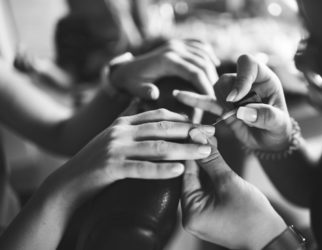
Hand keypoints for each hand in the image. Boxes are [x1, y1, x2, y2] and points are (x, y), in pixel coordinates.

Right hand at [43, 108, 214, 209]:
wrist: (68, 181)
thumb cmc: (95, 160)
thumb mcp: (112, 135)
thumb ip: (128, 120)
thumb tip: (142, 103)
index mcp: (123, 122)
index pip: (159, 115)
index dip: (183, 118)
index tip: (203, 123)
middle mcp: (120, 131)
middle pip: (163, 128)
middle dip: (190, 131)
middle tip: (213, 134)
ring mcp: (115, 149)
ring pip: (157, 147)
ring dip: (184, 150)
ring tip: (205, 152)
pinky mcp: (110, 168)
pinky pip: (141, 168)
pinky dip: (162, 170)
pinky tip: (179, 171)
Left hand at [111, 39, 219, 99]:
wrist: (126, 69)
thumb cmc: (131, 82)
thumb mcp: (134, 88)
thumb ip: (144, 92)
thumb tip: (154, 94)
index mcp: (167, 60)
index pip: (194, 73)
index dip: (206, 87)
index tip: (212, 100)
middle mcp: (174, 48)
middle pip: (203, 63)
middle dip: (212, 80)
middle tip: (218, 95)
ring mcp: (177, 43)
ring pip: (203, 53)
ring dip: (212, 68)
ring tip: (216, 85)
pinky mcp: (178, 43)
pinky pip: (199, 45)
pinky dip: (209, 53)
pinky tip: (215, 64)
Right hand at [174, 54, 292, 151]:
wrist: (270, 142)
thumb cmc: (278, 130)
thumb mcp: (278, 124)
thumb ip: (264, 116)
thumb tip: (242, 111)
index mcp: (264, 79)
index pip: (248, 64)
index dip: (240, 78)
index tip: (237, 99)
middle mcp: (247, 82)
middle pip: (227, 77)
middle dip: (228, 96)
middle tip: (236, 114)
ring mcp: (232, 93)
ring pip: (216, 88)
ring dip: (219, 103)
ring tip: (230, 116)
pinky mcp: (222, 106)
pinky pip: (206, 100)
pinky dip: (195, 99)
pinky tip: (179, 95)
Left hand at [181, 128, 286, 249]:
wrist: (270, 239)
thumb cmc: (252, 215)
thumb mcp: (229, 182)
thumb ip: (211, 159)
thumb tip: (197, 137)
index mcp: (189, 211)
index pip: (186, 173)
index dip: (192, 149)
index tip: (195, 130)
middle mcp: (190, 215)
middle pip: (191, 177)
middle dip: (199, 154)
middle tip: (204, 132)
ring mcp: (200, 215)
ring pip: (200, 181)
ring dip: (206, 162)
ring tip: (210, 140)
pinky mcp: (210, 212)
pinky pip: (207, 189)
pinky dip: (211, 174)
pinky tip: (215, 156)